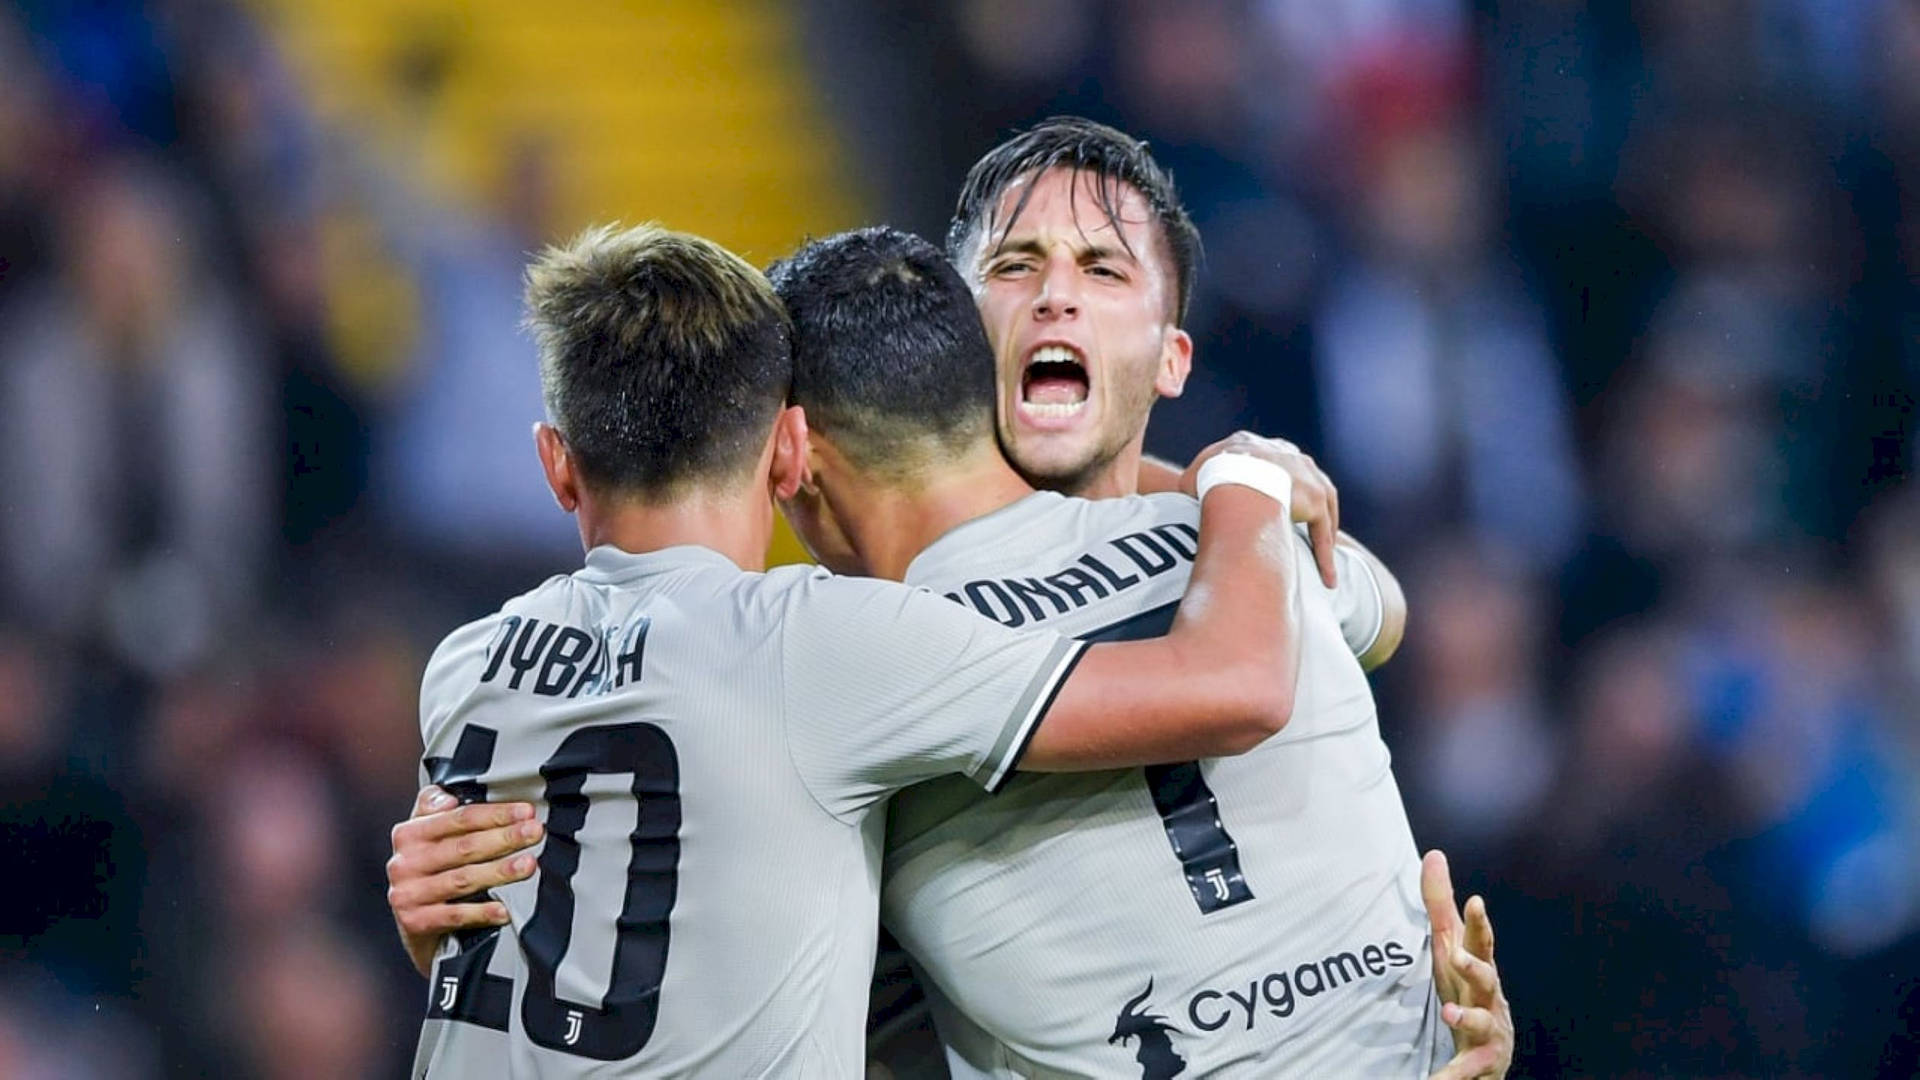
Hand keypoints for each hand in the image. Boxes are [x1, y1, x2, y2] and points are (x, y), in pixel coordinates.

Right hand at [386, 784, 543, 975]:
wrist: (412, 922)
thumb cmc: (430, 870)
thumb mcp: (427, 835)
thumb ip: (435, 808)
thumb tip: (450, 799)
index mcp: (409, 834)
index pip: (459, 818)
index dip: (495, 814)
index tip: (526, 812)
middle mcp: (405, 862)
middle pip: (464, 847)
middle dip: (505, 838)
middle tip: (535, 832)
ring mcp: (408, 894)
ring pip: (462, 879)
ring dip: (499, 871)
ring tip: (529, 865)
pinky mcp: (415, 923)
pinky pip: (455, 915)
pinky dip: (482, 912)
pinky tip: (506, 909)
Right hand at [1179, 431, 1339, 587]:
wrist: (1231, 478)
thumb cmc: (1207, 478)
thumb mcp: (1194, 474)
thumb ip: (1195, 482)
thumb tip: (1185, 496)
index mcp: (1258, 445)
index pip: (1272, 462)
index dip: (1272, 482)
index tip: (1273, 499)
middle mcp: (1288, 455)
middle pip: (1303, 481)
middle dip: (1304, 503)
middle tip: (1300, 529)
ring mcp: (1307, 476)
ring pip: (1322, 510)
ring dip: (1322, 535)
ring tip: (1319, 560)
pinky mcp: (1316, 500)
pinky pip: (1323, 535)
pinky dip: (1325, 557)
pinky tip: (1328, 580)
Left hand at [1423, 850, 1513, 1079]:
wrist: (1489, 1052)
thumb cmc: (1466, 989)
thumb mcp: (1450, 948)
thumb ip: (1441, 906)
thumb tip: (1435, 854)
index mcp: (1478, 968)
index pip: (1480, 941)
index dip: (1478, 922)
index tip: (1475, 901)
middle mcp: (1488, 997)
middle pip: (1486, 978)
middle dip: (1474, 966)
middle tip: (1456, 956)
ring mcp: (1488, 1030)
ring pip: (1481, 1022)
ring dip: (1466, 1018)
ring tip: (1449, 1014)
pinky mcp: (1480, 1061)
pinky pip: (1464, 1069)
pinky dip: (1449, 1076)